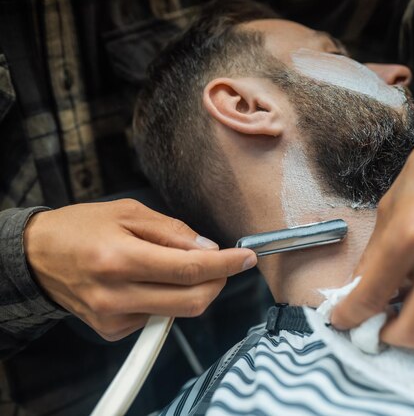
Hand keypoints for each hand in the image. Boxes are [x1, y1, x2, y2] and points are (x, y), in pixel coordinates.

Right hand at [24, 199, 256, 340]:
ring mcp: (113, 317)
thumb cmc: (80, 228)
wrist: (37, 258)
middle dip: (217, 283)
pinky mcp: (112, 330)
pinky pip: (158, 317)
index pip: (189, 268)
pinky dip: (166, 299)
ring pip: (178, 311)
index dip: (225, 265)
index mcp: (119, 257)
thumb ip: (172, 231)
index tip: (246, 258)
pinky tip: (146, 281)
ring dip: (191, 289)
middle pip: (192, 301)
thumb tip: (208, 250)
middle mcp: (116, 294)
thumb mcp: (128, 212)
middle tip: (222, 264)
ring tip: (170, 266)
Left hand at [331, 114, 413, 347]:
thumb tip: (362, 292)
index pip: (371, 296)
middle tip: (378, 322)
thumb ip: (376, 255)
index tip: (342, 320)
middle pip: (413, 331)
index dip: (349, 316)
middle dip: (386, 335)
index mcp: (410, 233)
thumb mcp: (389, 205)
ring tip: (410, 304)